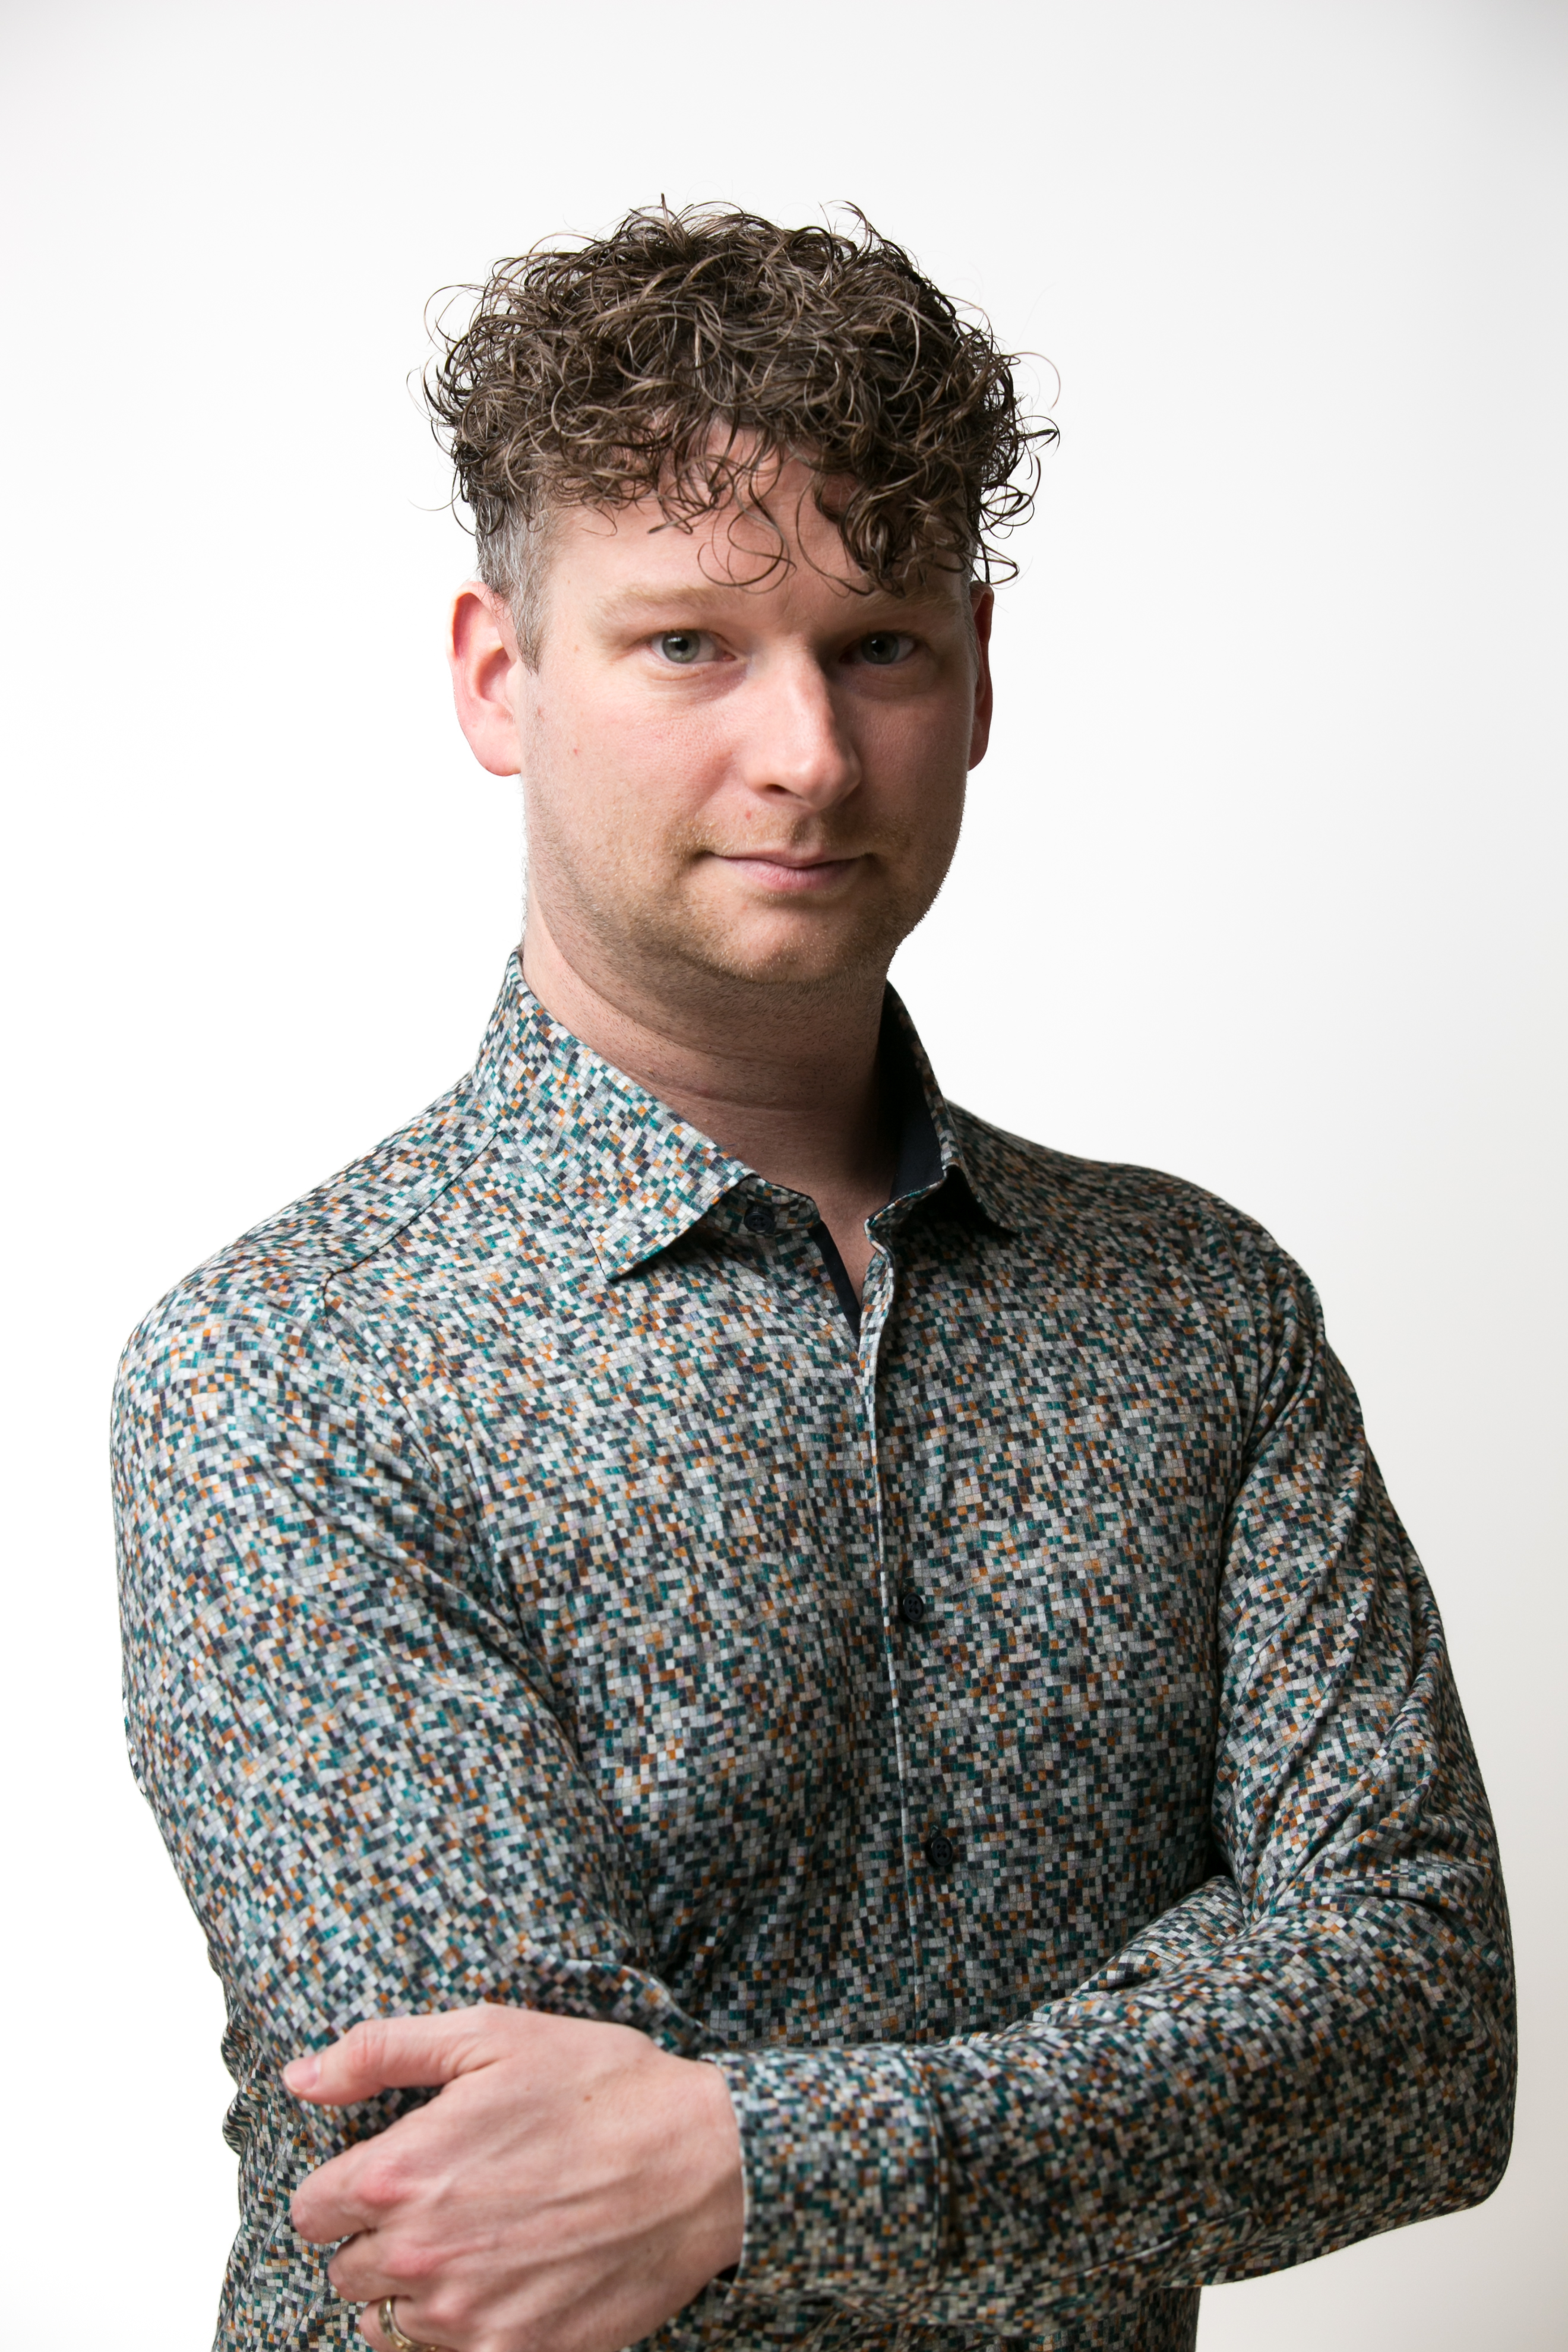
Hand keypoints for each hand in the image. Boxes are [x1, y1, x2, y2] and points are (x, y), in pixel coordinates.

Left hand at [286, 2004, 743, 2351]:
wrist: (702, 2162)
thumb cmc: (600, 2087)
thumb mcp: (491, 2035)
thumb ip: (381, 2051)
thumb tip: (299, 2077)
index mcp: (400, 2175)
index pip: (310, 2212)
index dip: (345, 2190)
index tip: (388, 2175)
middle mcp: (419, 2257)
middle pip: (346, 2275)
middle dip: (381, 2240)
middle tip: (447, 2203)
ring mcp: (466, 2318)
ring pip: (388, 2327)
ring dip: (416, 2294)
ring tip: (478, 2246)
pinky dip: (466, 2329)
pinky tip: (510, 2283)